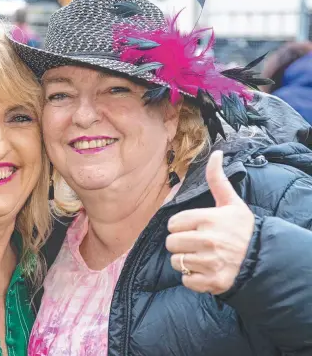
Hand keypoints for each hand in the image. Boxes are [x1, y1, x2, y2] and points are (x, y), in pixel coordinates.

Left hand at [165, 150, 254, 294]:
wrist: (264, 257)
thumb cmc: (243, 228)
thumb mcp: (231, 202)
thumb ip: (217, 179)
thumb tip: (215, 153)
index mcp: (209, 219)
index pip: (172, 223)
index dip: (179, 226)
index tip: (192, 228)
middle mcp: (208, 240)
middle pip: (171, 243)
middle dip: (180, 244)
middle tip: (195, 243)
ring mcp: (210, 262)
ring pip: (176, 262)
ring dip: (185, 261)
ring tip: (200, 256)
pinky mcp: (213, 281)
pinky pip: (186, 279)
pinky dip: (192, 277)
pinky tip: (205, 270)